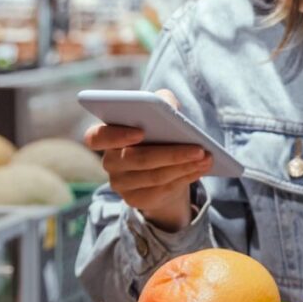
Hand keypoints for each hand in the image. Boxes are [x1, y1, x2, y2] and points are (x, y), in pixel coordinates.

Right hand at [84, 89, 212, 231]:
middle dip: (171, 153)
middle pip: (137, 159)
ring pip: (154, 176)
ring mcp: (120, 184)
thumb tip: (168, 104)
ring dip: (183, 167)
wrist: (161, 168)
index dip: (116, 135)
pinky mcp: (135, 199)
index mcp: (106, 136)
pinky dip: (184, 178)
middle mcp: (109, 161)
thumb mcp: (158, 115)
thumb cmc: (157, 135)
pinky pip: (162, 190)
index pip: (96, 137)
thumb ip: (161, 101)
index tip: (141, 132)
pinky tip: (200, 169)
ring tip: (206, 158)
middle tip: (199, 148)